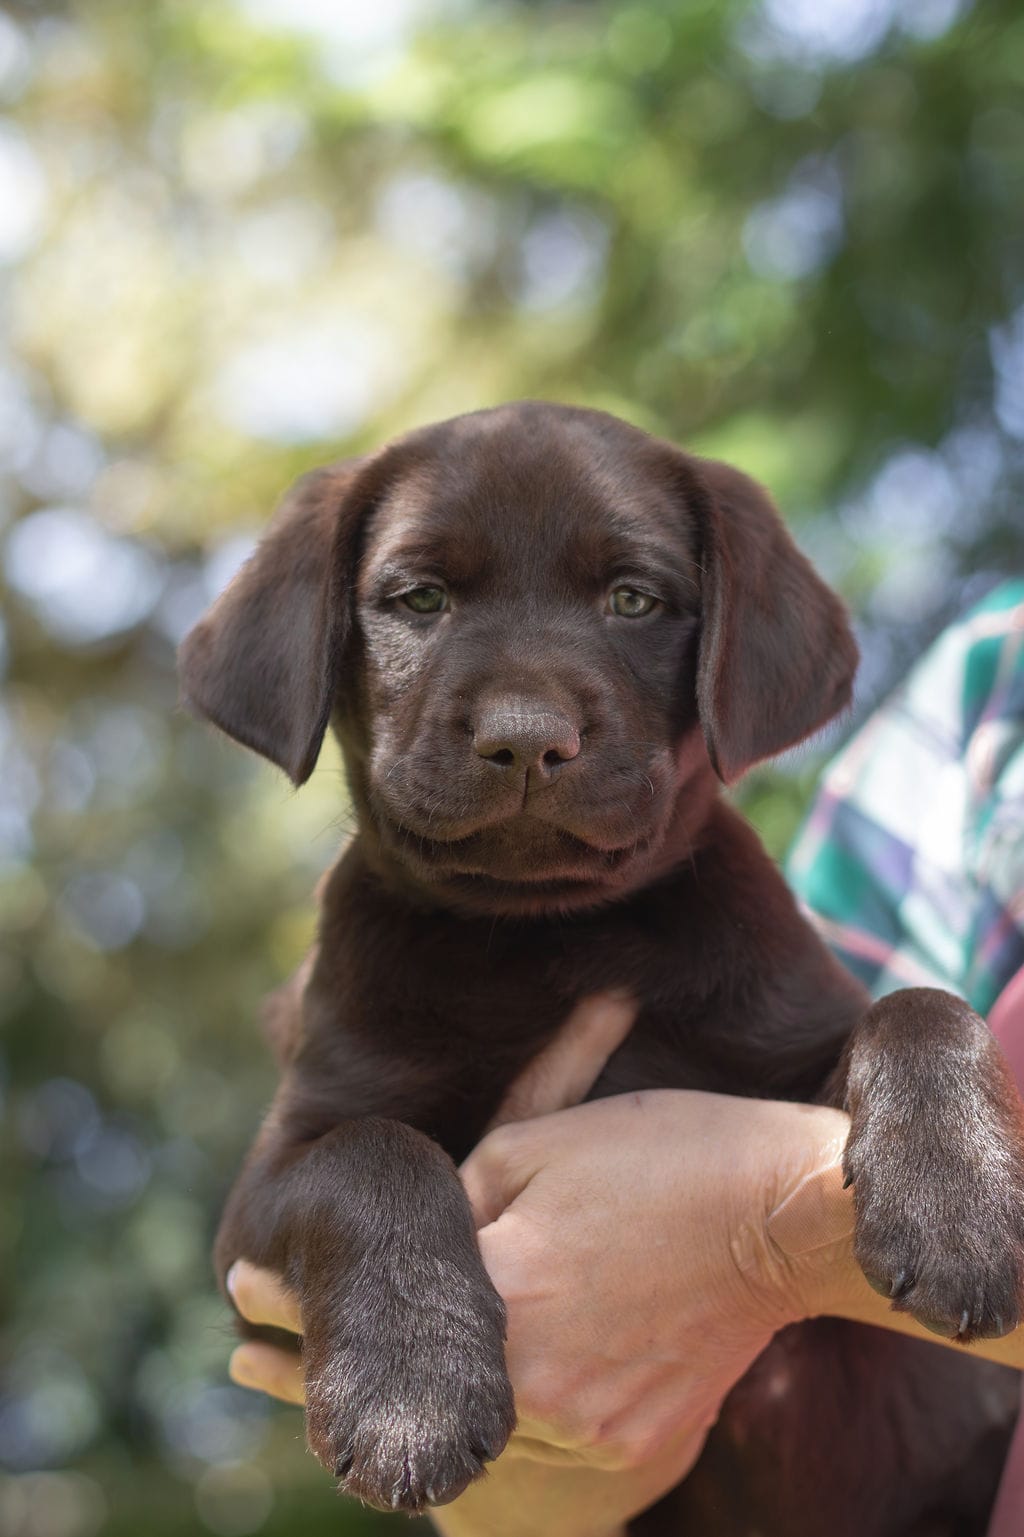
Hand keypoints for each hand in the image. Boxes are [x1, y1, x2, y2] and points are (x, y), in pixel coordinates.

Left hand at [226, 995, 852, 1535]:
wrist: (780, 1215)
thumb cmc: (660, 1156)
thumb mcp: (540, 1140)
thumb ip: (461, 1199)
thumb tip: (410, 1241)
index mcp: (508, 1292)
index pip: (379, 1316)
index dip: (297, 1308)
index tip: (239, 1297)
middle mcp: (539, 1383)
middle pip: (408, 1398)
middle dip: (313, 1384)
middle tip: (243, 1369)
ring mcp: (591, 1436)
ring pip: (468, 1457)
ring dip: (401, 1429)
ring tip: (325, 1418)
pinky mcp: (636, 1459)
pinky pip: (541, 1481)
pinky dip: (489, 1466)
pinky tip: (447, 1455)